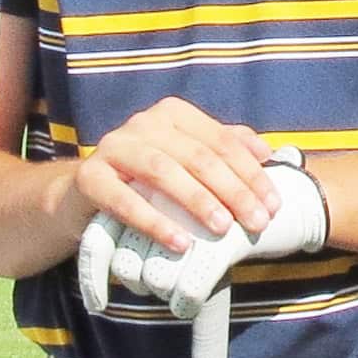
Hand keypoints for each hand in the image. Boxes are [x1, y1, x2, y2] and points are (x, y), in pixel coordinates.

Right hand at [78, 147, 328, 318]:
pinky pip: (123, 199)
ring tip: (223, 228)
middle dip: (233, 190)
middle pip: (198, 155)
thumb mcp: (185, 159)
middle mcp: (144, 123)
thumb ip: (223, 148)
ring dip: (197, 200)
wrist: (82, 194)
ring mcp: (114, 146)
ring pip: (163, 170)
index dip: (251, 172)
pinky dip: (154, 221)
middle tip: (258, 222)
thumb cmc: (146, 179)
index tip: (275, 204)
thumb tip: (268, 153)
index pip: (221, 140)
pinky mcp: (90, 176)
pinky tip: (179, 243)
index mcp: (173, 113)